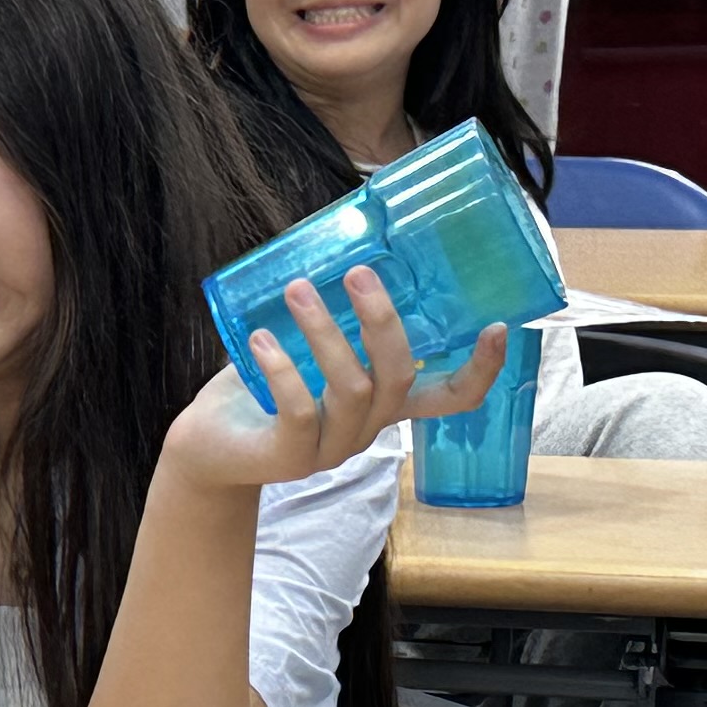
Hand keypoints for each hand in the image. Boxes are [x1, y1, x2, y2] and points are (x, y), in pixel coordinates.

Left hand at [166, 268, 507, 490]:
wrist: (208, 450)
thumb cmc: (258, 392)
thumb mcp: (302, 354)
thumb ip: (330, 320)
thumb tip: (340, 247)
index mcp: (381, 404)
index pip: (450, 398)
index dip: (480, 370)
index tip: (498, 327)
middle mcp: (366, 429)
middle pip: (397, 377)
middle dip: (381, 321)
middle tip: (356, 273)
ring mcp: (331, 449)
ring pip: (351, 389)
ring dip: (325, 333)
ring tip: (296, 290)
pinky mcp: (289, 458)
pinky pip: (300, 410)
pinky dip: (283, 368)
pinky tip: (261, 337)